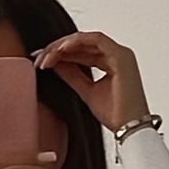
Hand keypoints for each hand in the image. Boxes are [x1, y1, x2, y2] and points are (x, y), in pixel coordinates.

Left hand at [31, 31, 149, 134]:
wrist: (129, 128)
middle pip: (82, 43)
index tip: (42, 62)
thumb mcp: (86, 92)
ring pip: (86, 40)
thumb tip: (54, 64)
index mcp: (111, 62)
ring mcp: (120, 53)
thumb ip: (72, 76)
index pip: (82, 51)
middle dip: (59, 49)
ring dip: (64, 45)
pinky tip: (61, 49)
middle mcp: (116, 55)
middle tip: (40, 58)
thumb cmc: (115, 115)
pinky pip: (95, 40)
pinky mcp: (121, 55)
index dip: (61, 54)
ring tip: (47, 55)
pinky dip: (77, 42)